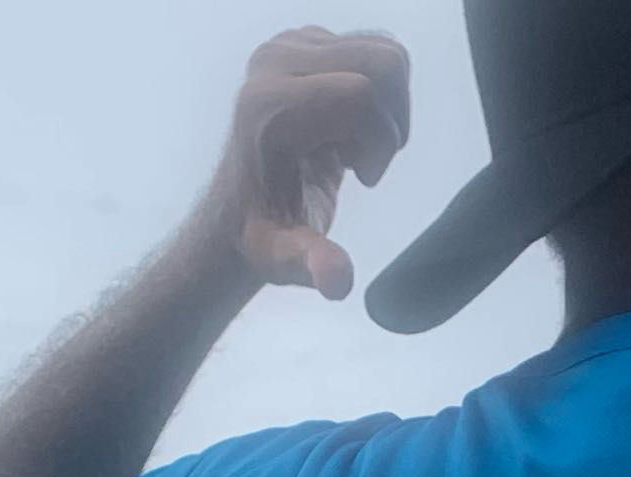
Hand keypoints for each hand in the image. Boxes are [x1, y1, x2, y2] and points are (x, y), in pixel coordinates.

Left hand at [210, 26, 409, 300]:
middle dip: (390, 123)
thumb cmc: (265, 236)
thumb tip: (337, 281)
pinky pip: (376, 52)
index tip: (361, 177)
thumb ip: (313, 264)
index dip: (379, 141)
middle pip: (382, 64)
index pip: (361, 95)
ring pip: (386, 56)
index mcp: (270, 106)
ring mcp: (288, 45)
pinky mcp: (305, 41)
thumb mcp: (285, 259)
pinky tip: (348, 130)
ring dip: (388, 111)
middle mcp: (274, 62)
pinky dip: (381, 96)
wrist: (240, 209)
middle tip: (363, 164)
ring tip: (353, 146)